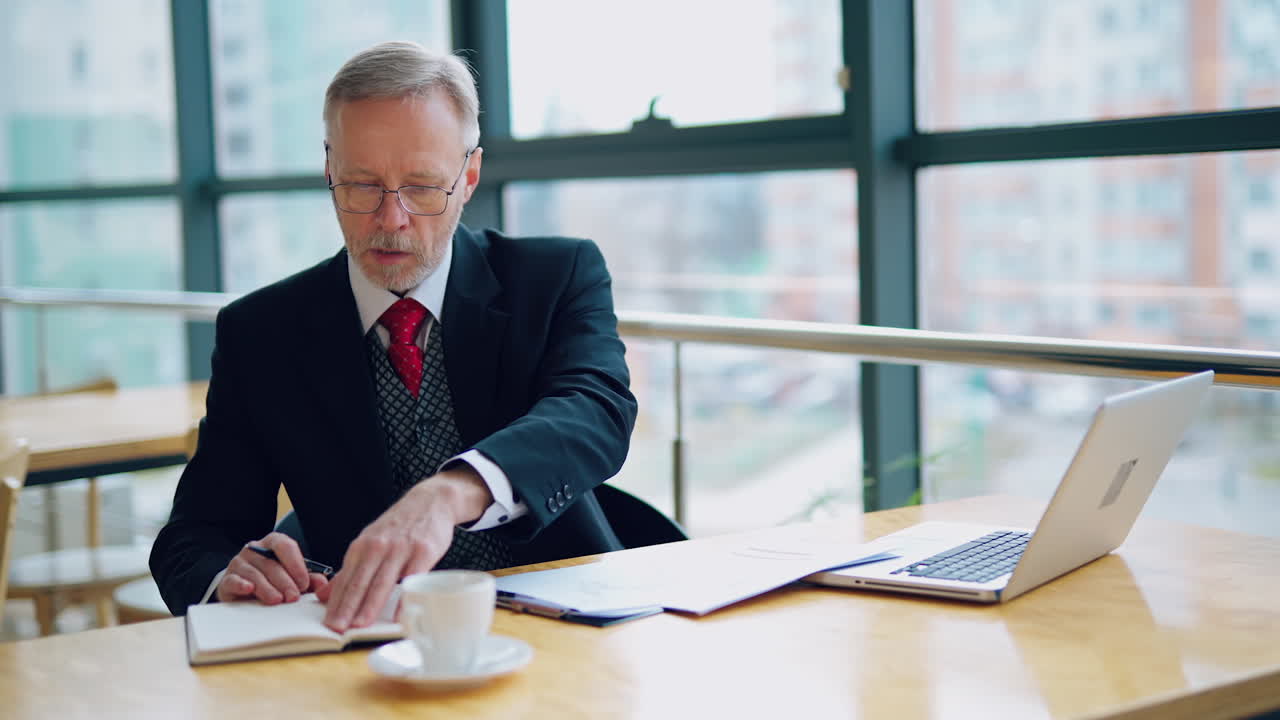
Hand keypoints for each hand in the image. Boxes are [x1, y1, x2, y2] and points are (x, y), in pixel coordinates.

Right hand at [215, 532, 329, 603]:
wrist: (243, 590)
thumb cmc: (272, 581)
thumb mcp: (292, 579)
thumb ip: (308, 580)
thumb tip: (323, 584)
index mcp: (273, 543)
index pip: (285, 546)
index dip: (296, 564)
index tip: (304, 583)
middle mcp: (254, 550)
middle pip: (271, 563)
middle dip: (285, 581)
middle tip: (293, 597)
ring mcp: (238, 563)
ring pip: (255, 573)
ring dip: (267, 587)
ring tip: (277, 600)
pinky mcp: (226, 579)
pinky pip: (233, 580)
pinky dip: (241, 584)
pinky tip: (249, 590)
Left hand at [317, 467, 491, 631]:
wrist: (430, 501)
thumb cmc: (399, 526)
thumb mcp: (369, 542)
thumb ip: (349, 571)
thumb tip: (324, 596)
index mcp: (362, 546)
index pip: (345, 579)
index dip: (336, 602)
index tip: (328, 623)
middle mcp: (378, 546)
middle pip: (360, 581)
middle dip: (347, 607)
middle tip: (337, 628)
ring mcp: (401, 549)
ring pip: (382, 581)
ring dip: (369, 605)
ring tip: (359, 625)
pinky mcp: (423, 552)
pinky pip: (411, 578)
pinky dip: (404, 597)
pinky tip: (398, 612)